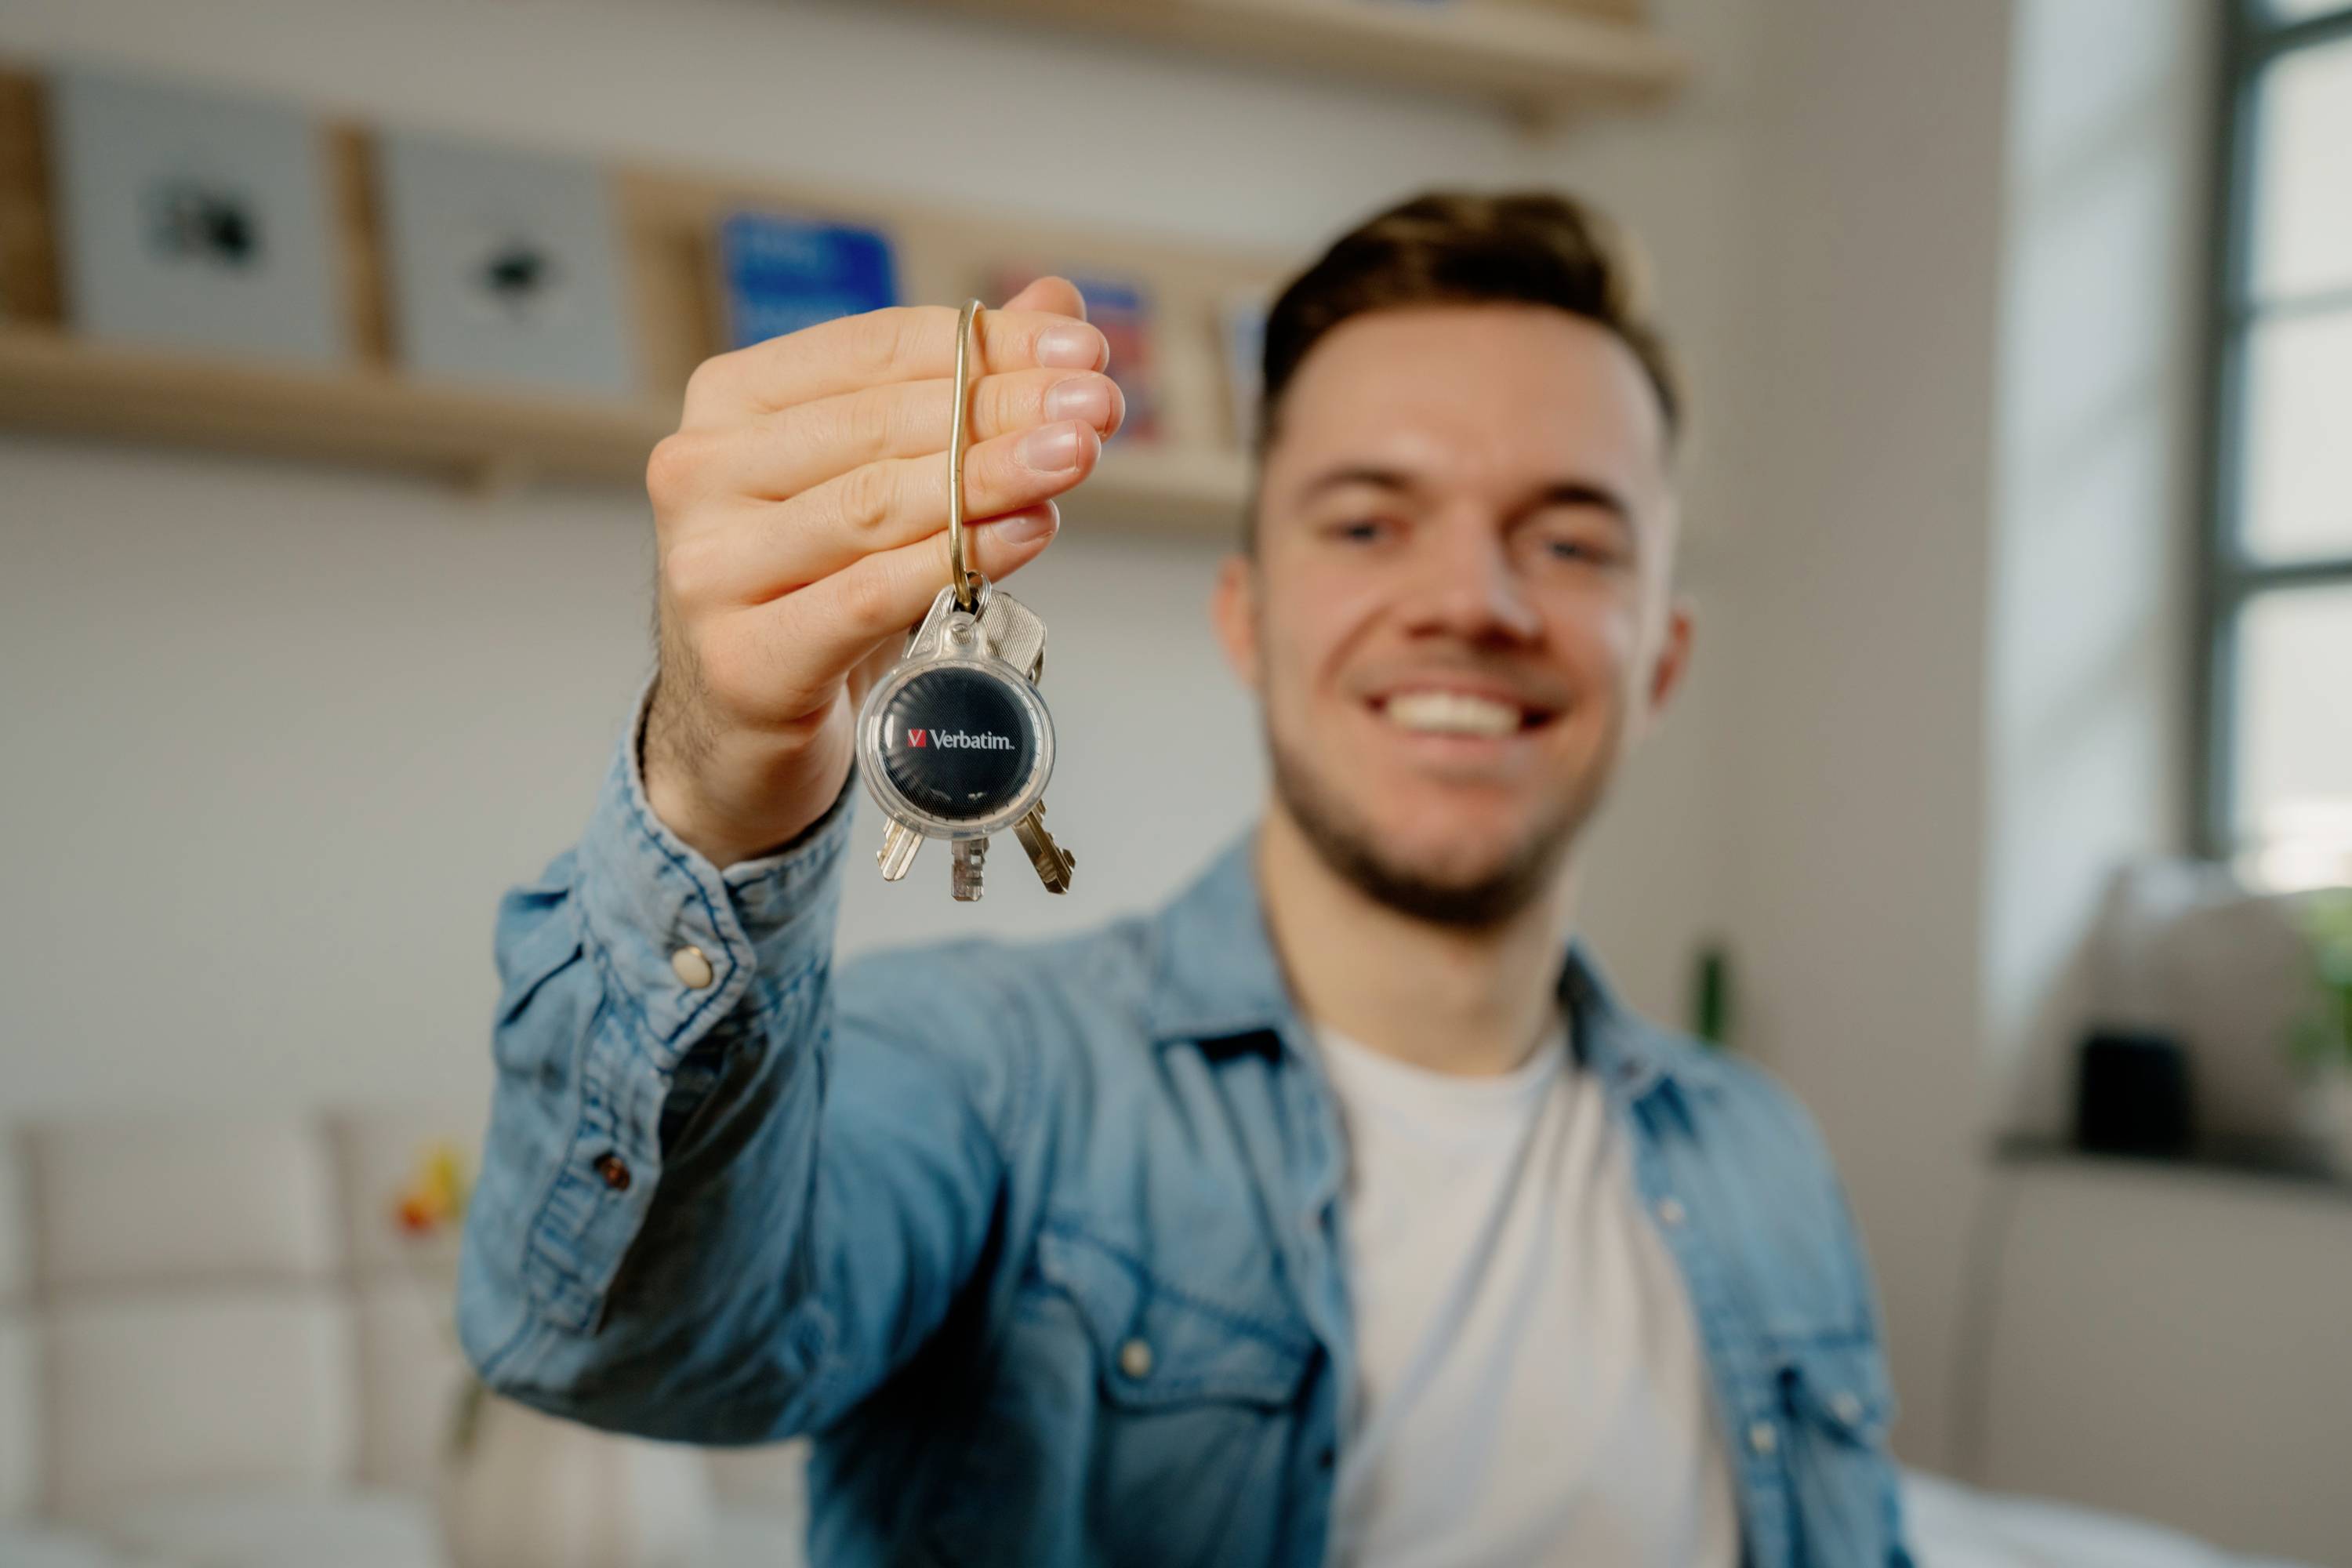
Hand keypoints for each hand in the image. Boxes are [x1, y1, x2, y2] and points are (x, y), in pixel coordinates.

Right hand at [641, 277, 1118, 866]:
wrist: (742, 729)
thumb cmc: (818, 589)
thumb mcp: (884, 480)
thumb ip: (960, 389)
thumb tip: (1058, 305)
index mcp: (731, 402)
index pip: (874, 348)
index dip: (985, 343)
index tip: (1082, 349)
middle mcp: (702, 473)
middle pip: (880, 423)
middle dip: (1004, 408)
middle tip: (1097, 405)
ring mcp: (710, 568)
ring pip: (875, 504)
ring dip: (991, 476)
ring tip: (1078, 457)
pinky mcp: (743, 660)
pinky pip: (867, 596)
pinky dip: (956, 560)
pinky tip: (1028, 531)